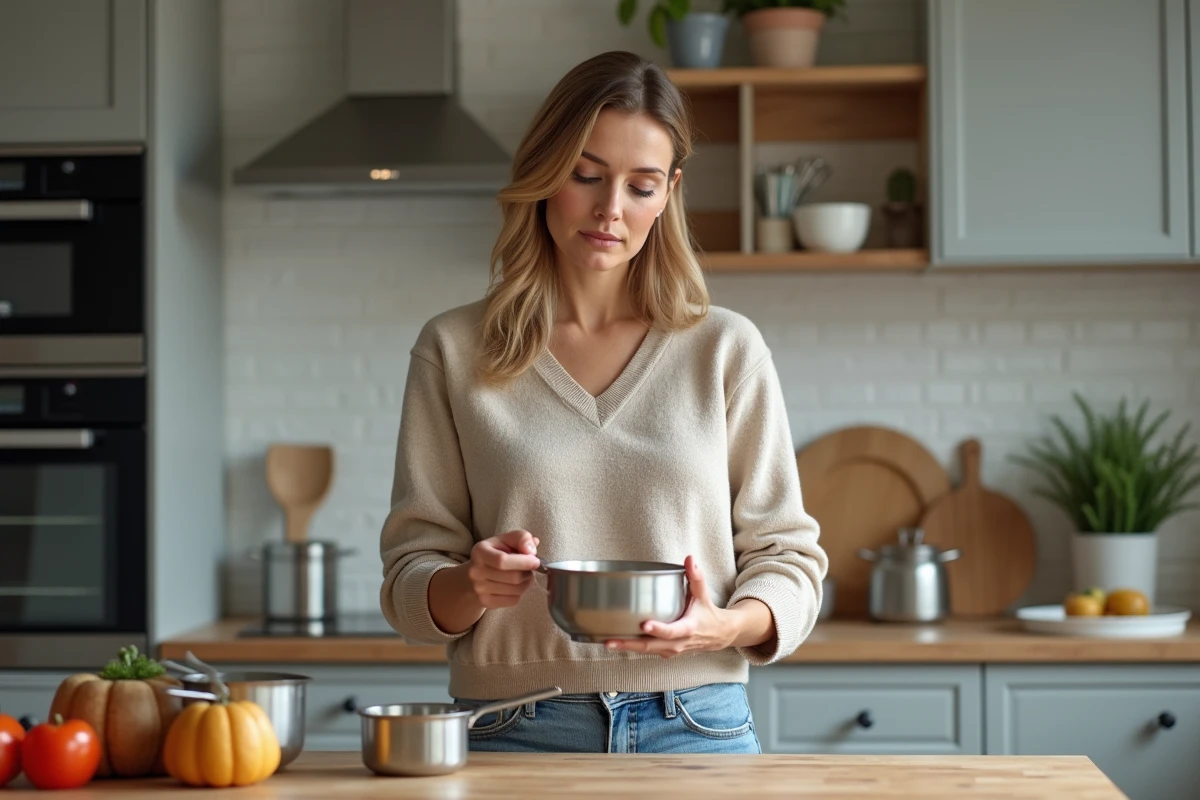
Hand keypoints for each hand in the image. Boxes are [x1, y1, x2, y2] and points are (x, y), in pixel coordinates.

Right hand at [466, 529, 540, 609]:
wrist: (478, 572)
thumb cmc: (497, 552)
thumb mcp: (507, 539)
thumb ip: (522, 538)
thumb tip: (531, 550)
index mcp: (480, 552)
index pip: (502, 560)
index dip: (523, 562)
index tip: (536, 561)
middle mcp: (476, 571)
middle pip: (513, 577)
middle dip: (527, 573)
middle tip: (530, 569)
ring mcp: (479, 589)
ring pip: (515, 590)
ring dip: (526, 583)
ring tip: (524, 576)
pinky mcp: (485, 601)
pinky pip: (513, 600)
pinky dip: (520, 593)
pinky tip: (516, 586)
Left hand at [605, 556, 734, 658]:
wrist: (717, 635)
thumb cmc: (706, 612)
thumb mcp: (703, 594)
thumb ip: (696, 576)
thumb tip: (689, 559)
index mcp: (688, 628)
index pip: (671, 631)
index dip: (658, 629)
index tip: (644, 625)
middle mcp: (678, 643)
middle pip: (651, 646)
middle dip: (630, 644)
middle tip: (610, 640)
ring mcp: (670, 650)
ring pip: (646, 652)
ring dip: (626, 647)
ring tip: (607, 641)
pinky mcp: (665, 652)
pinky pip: (647, 652)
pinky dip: (631, 648)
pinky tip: (616, 641)